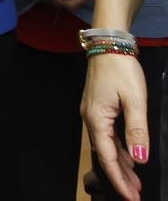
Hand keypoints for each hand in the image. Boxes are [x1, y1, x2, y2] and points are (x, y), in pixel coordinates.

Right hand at [83, 52, 148, 199]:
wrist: (108, 45)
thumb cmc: (121, 69)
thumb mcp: (135, 100)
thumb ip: (137, 131)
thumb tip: (140, 159)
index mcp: (97, 119)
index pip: (108, 157)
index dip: (120, 179)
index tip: (131, 196)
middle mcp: (90, 119)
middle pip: (105, 155)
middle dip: (120, 176)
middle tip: (135, 194)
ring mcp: (93, 113)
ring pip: (106, 146)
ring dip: (120, 164)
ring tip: (134, 180)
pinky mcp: (98, 108)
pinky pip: (107, 135)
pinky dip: (118, 149)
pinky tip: (128, 156)